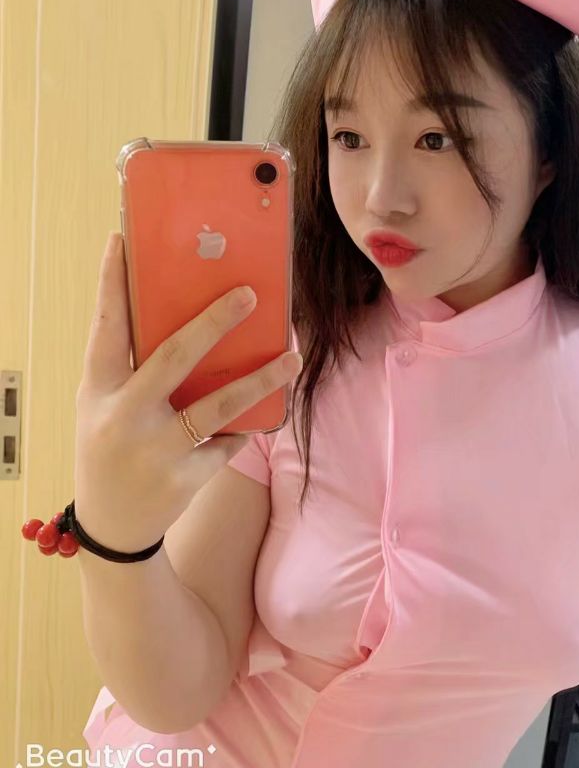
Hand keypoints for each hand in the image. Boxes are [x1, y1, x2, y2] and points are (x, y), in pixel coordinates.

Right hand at [73, 232, 301, 553]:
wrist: (113, 527)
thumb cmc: (110, 447)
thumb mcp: (103, 405)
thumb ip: (131, 367)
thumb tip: (182, 313)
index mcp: (97, 390)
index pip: (104, 327)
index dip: (111, 283)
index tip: (122, 240)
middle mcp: (124, 416)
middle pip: (174, 357)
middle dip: (215, 322)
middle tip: (250, 294)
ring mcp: (156, 449)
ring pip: (218, 404)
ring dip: (261, 378)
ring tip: (292, 356)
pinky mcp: (185, 477)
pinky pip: (228, 441)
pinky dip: (245, 425)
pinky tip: (261, 416)